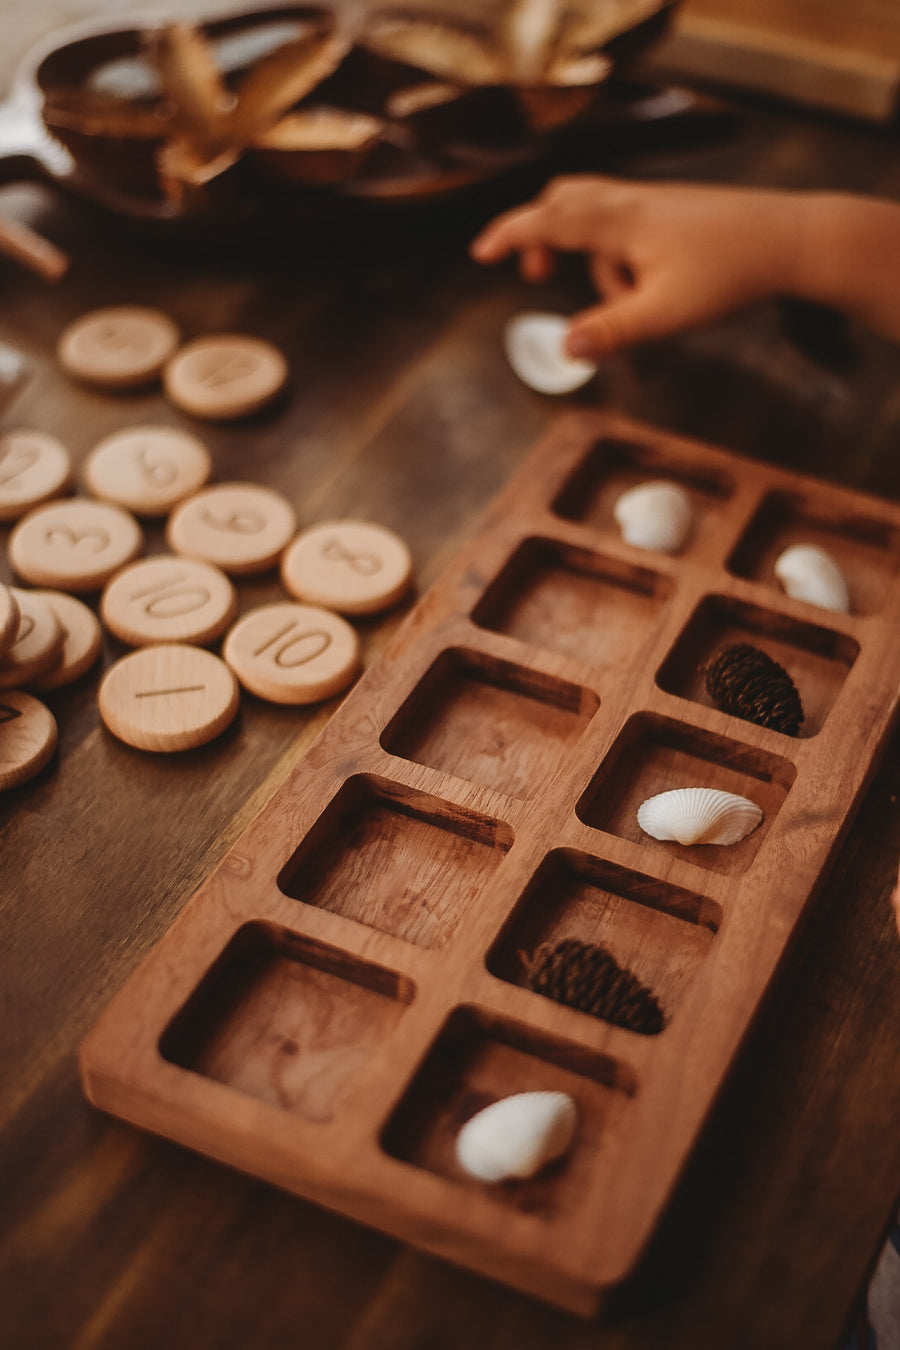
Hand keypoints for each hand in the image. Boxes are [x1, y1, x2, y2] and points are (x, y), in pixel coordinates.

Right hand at [471, 175, 801, 359]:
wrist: (792, 239)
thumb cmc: (732, 272)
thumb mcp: (666, 314)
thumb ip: (611, 333)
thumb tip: (563, 350)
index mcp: (621, 221)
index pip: (548, 221)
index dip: (509, 236)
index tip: (480, 253)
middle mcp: (632, 202)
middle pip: (565, 200)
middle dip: (541, 235)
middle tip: (536, 275)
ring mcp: (654, 204)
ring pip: (596, 216)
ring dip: (590, 258)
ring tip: (619, 303)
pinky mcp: (672, 213)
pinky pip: (625, 226)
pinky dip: (618, 256)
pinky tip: (646, 288)